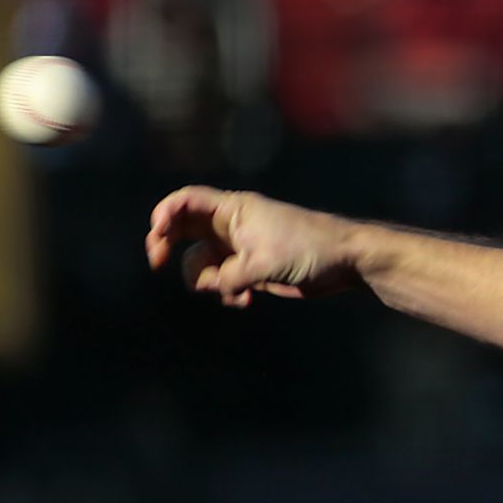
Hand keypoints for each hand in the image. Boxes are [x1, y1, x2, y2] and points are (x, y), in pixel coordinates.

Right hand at [145, 186, 360, 306]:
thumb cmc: (308, 248)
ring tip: (233, 291)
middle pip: (183, 231)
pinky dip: (228, 293)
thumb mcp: (264, 262)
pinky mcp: (252, 270)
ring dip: (207, 281)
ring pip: (203, 264)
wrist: (345, 262)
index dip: (164, 214)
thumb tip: (211, 287)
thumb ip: (230, 276)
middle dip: (167, 246)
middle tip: (158, 263)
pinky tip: (246, 301)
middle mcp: (232, 226)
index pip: (186, 201)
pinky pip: (224, 282)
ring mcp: (240, 249)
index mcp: (233, 210)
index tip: (158, 236)